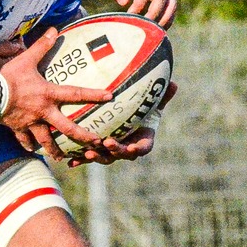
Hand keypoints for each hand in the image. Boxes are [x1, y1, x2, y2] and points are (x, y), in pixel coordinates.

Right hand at [0, 28, 109, 157]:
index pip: (76, 94)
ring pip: (46, 140)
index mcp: (48, 95)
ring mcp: (30, 123)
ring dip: (55, 150)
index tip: (109, 97)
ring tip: (62, 157)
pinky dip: (30, 145)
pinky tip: (34, 149)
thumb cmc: (8, 77)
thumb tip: (54, 30)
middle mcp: (43, 112)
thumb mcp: (26, 59)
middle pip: (66, 128)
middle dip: (82, 137)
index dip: (93, 94)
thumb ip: (42, 46)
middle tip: (95, 143)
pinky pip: (25, 140)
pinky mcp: (18, 128)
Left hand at [61, 81, 175, 167]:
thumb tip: (175, 83)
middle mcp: (128, 147)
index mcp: (143, 138)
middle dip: (116, 151)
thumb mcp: (153, 101)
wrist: (127, 116)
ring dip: (98, 157)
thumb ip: (162, 95)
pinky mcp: (99, 151)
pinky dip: (81, 160)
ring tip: (89, 153)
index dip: (138, 148)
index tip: (133, 146)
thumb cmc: (142, 109)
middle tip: (108, 143)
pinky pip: (90, 157)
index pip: (144, 147)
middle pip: (124, 154)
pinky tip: (71, 163)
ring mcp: (113, 151)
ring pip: (107, 158)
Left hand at [109, 0, 176, 26]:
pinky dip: (167, 19)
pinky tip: (159, 29)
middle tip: (143, 27)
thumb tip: (124, 3)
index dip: (138, 4)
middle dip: (152, 14)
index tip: (130, 15)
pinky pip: (172, 8)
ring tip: (153, 32)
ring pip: (171, 4)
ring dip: (164, 19)